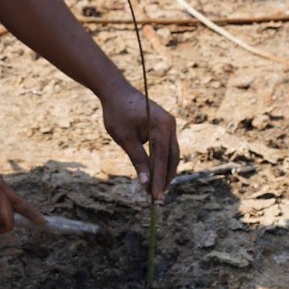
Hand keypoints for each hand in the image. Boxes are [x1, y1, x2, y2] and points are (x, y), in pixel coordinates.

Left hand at [101, 84, 179, 198]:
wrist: (116, 91)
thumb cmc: (117, 113)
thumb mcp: (125, 138)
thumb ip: (137, 160)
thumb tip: (145, 183)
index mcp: (161, 125)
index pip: (161, 159)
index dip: (159, 179)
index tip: (155, 197)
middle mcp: (170, 124)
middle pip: (172, 158)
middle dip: (165, 178)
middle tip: (155, 197)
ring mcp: (169, 124)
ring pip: (171, 154)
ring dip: (164, 171)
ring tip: (155, 189)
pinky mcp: (165, 126)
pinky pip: (167, 147)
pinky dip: (162, 161)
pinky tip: (155, 174)